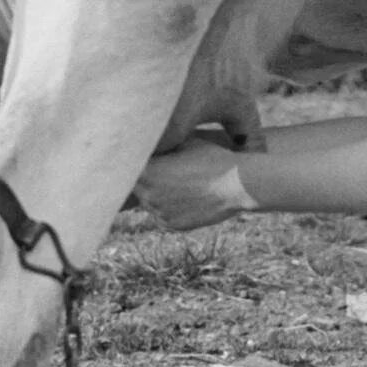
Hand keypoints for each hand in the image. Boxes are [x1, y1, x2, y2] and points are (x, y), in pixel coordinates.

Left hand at [134, 137, 249, 230]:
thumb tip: (149, 140)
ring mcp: (159, 212)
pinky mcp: (171, 225)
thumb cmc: (212, 158)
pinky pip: (161, 215)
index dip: (134, 160)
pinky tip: (184, 196)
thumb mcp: (184, 142)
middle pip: (136, 185)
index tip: (140, 156)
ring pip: (148, 201)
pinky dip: (168, 208)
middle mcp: (148, 194)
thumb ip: (162, 145)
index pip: (129, 166)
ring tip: (177, 182)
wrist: (237, 185)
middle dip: (145, 178)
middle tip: (161, 169)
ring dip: (156, 193)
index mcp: (147, 171)